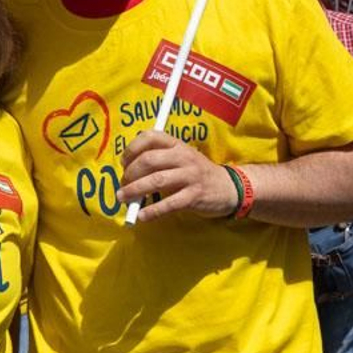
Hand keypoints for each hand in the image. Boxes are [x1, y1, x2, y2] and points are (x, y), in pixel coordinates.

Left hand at [117, 130, 237, 221]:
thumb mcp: (182, 158)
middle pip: (148, 160)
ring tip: (124, 198)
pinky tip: (142, 216)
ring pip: (156, 180)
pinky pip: (169, 204)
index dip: (132, 149)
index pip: (150, 136)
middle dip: (130, 173)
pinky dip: (152, 211)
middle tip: (123, 186)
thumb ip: (160, 159)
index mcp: (178, 144)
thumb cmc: (197, 173)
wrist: (229, 188)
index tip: (124, 163)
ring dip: (135, 190)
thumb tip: (129, 172)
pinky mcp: (194, 196)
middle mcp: (183, 157)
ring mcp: (190, 176)